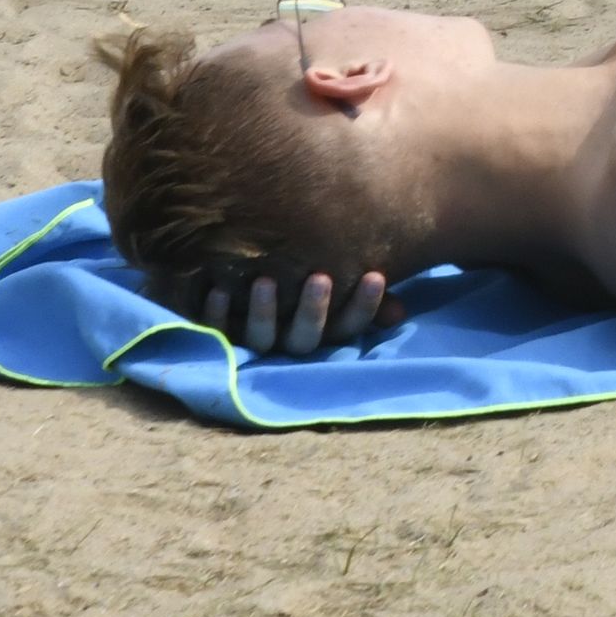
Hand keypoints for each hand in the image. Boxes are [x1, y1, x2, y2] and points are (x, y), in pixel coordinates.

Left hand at [210, 263, 398, 355]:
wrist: (242, 287)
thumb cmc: (300, 285)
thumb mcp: (337, 288)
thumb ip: (364, 296)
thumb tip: (399, 313)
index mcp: (321, 332)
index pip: (349, 327)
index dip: (363, 307)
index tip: (375, 275)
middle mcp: (288, 341)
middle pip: (304, 338)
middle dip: (312, 310)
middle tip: (320, 277)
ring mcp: (254, 340)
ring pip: (261, 338)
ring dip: (262, 312)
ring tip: (264, 281)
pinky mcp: (219, 335)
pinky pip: (215, 330)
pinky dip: (216, 312)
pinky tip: (218, 288)